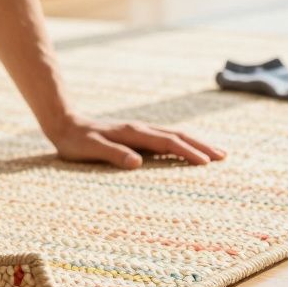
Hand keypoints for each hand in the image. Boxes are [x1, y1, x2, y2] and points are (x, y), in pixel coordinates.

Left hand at [47, 115, 225, 169]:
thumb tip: (137, 163)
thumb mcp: (90, 150)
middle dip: (201, 145)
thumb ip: (114, 155)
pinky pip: (165, 138)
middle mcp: (140, 129)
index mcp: (133, 133)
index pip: (167, 142)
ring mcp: (139, 131)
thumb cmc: (75, 142)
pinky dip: (182, 143)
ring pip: (174, 135)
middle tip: (224, 157)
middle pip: (178, 135)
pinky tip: (187, 151)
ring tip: (214, 153)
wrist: (64, 123)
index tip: (206, 163)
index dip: (187, 152)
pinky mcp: (136, 135)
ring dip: (195, 143)